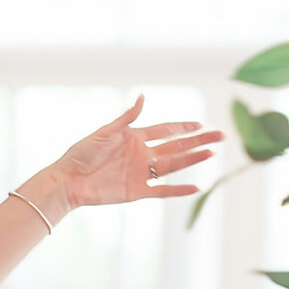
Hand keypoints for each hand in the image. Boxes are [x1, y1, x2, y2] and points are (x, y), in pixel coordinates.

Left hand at [46, 98, 218, 208]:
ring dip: (193, 160)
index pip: (165, 130)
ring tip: (212, 155)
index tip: (201, 123)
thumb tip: (143, 97)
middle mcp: (142, 154)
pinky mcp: (137, 191)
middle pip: (176, 147)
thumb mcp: (105, 132)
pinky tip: (195, 187)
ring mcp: (141, 173)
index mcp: (135, 137)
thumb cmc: (81, 153)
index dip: (183, 126)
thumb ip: (127, 118)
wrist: (68, 180)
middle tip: (220, 137)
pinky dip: (178, 190)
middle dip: (198, 141)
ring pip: (174, 166)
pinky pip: (162, 191)